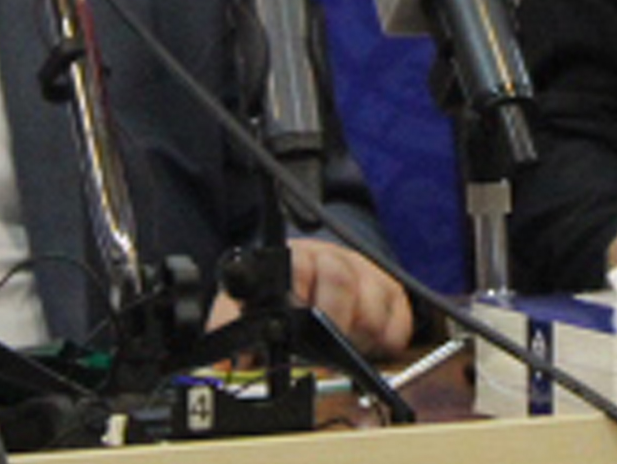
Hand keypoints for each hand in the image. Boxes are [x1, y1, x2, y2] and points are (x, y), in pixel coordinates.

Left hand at [206, 237, 419, 359]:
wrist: (316, 280)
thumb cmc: (280, 297)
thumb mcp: (247, 307)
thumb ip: (228, 327)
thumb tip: (218, 359)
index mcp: (292, 260)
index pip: (297, 265)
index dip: (299, 296)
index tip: (299, 325)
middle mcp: (329, 258)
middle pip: (340, 278)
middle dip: (333, 319)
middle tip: (324, 346)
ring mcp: (363, 271)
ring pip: (372, 296)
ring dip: (358, 329)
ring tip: (343, 344)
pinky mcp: (390, 290)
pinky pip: (399, 315)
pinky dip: (386, 337)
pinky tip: (368, 341)